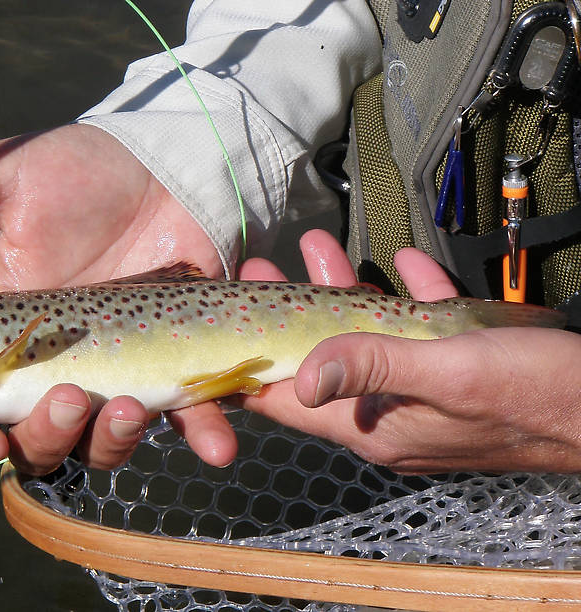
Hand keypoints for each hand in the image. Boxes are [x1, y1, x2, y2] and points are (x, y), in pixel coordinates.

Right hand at [0, 124, 236, 473]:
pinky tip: (217, 443)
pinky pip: (187, 415)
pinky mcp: (176, 361)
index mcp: (6, 330)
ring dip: (113, 441)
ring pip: (104, 441)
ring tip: (131, 406)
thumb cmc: (78, 167)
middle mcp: (57, 363)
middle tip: (69, 397)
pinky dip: (201, 434)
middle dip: (47, 436)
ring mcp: (119, 368)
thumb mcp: (7, 177)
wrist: (164, 161)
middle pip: (40, 438)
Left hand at [240, 229, 580, 473]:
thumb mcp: (449, 374)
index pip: (290, 403)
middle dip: (291, 313)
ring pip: (367, 339)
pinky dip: (406, 298)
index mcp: (373, 426)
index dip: (251, 366)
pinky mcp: (453, 372)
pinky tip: (403, 264)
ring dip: (343, 294)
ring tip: (317, 249)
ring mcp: (419, 392)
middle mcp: (387, 414)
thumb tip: (302, 378)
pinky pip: (418, 331)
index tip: (222, 329)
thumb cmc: (533, 395)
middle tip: (263, 270)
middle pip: (320, 359)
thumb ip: (375, 369)